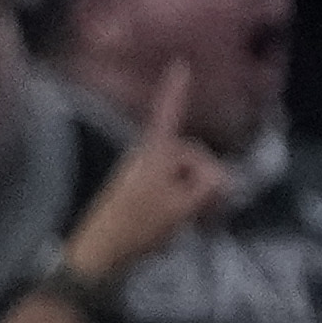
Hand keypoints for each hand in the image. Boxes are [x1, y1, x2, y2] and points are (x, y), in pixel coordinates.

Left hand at [59, 67, 227, 283]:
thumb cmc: (137, 228)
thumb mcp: (182, 206)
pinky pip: (175, 196)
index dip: (176, 91)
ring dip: (199, 199)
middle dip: (208, 179)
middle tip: (213, 211)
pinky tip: (187, 232)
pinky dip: (186, 210)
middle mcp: (147, 160)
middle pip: (192, 157)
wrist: (98, 259)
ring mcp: (144, 180)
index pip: (168, 115)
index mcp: (154, 153)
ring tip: (198, 226)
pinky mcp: (142, 200)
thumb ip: (209, 186)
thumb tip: (222, 178)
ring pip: (186, 179)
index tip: (179, 63)